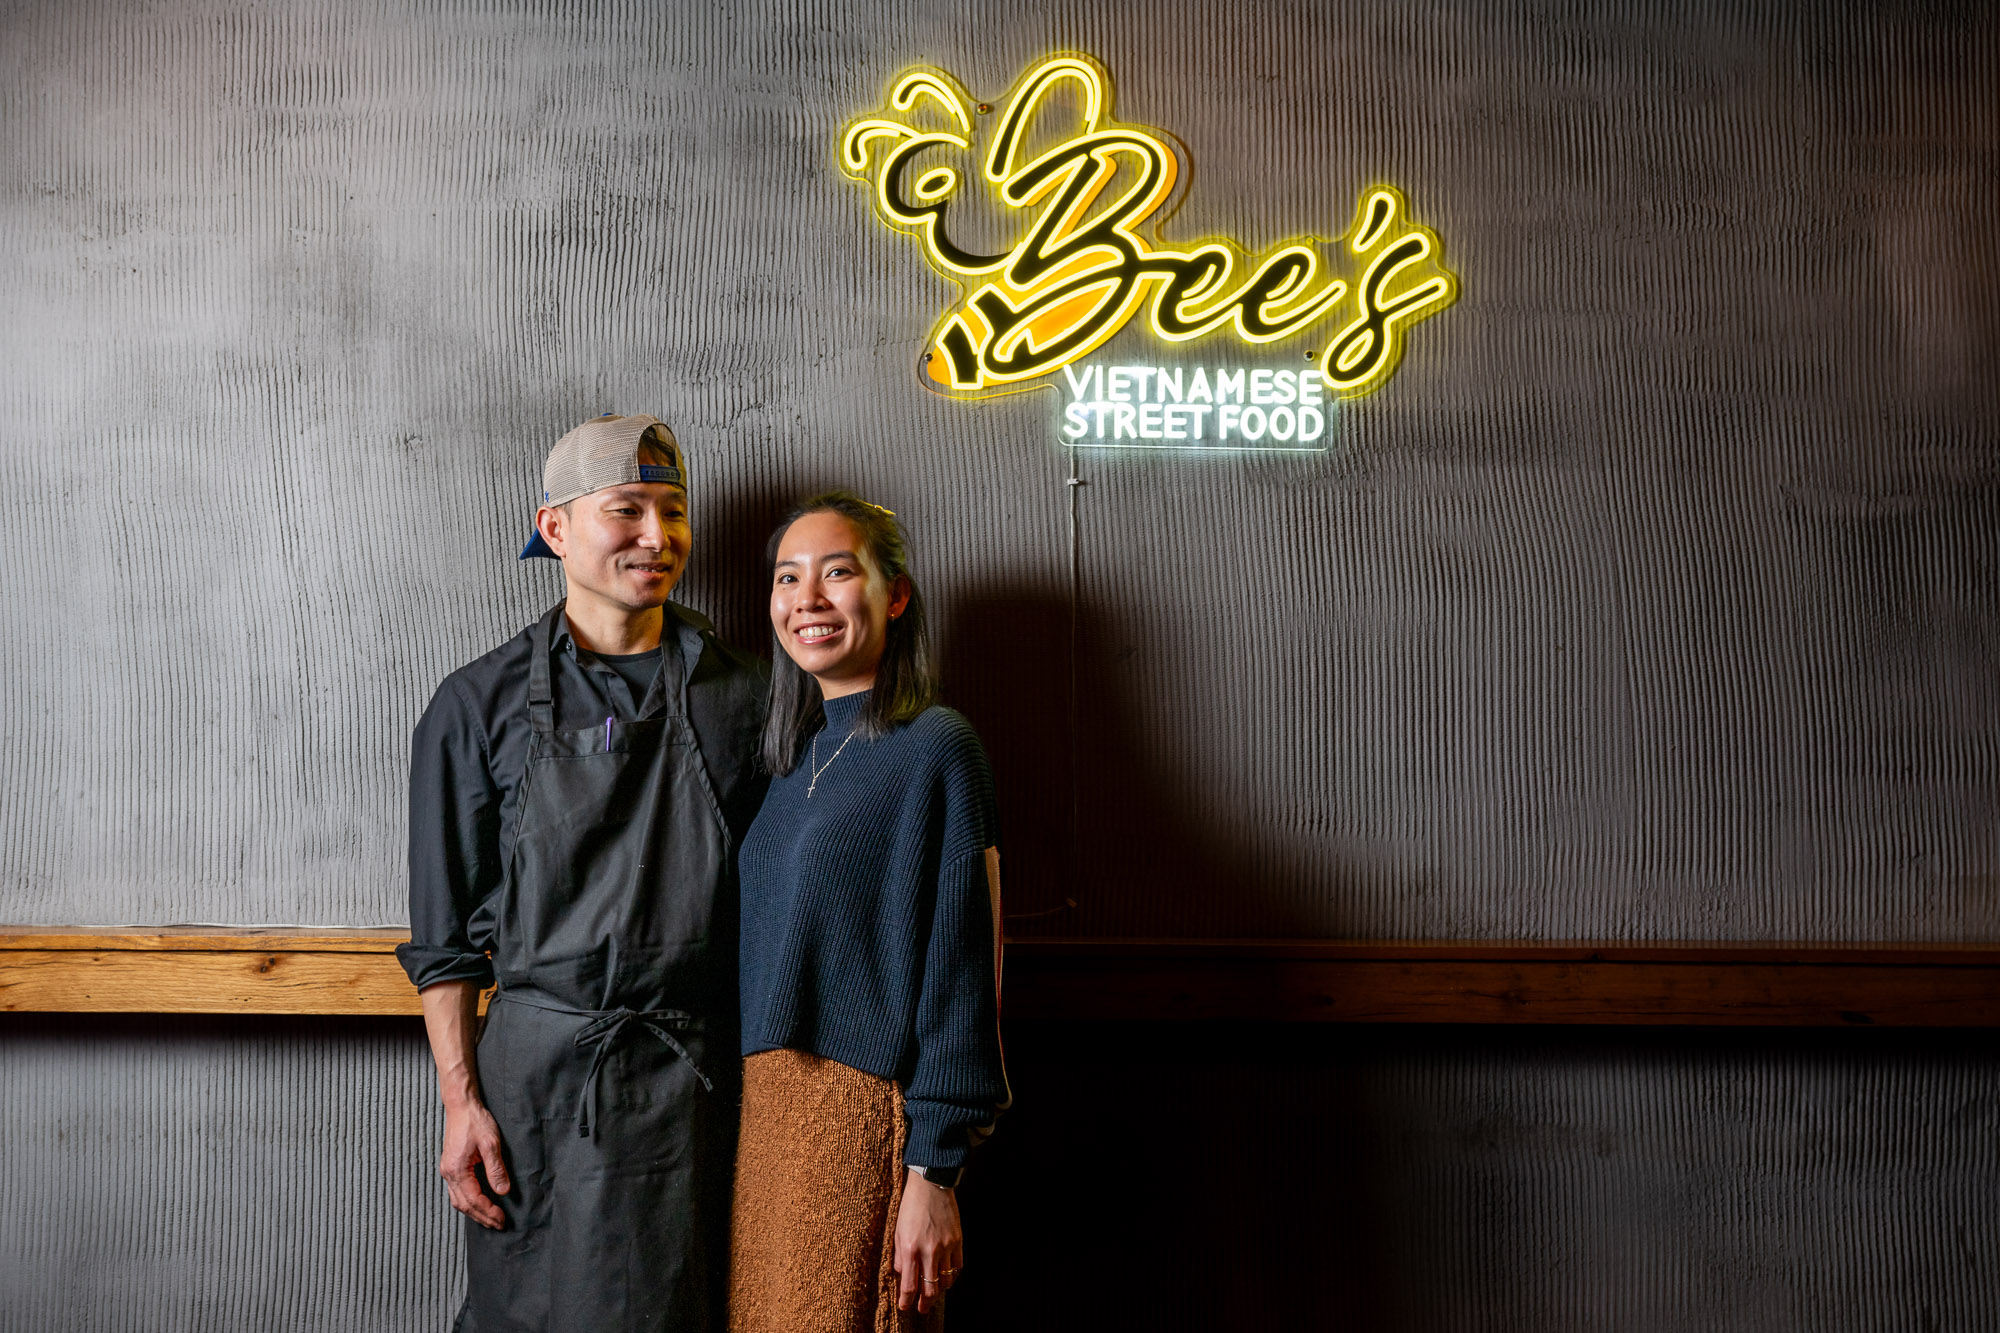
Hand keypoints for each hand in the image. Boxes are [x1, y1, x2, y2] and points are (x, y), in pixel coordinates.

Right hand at [439, 1099, 510, 1229]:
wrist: (461, 1106)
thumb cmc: (475, 1121)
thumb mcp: (491, 1143)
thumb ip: (496, 1169)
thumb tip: (502, 1191)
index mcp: (457, 1170)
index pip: (474, 1200)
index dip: (488, 1212)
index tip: (502, 1219)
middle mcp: (448, 1173)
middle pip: (464, 1205)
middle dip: (482, 1217)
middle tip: (499, 1225)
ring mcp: (447, 1170)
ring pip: (458, 1201)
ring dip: (474, 1212)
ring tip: (490, 1219)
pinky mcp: (450, 1166)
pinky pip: (457, 1192)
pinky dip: (468, 1202)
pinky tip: (478, 1203)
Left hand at [894, 1168, 962, 1313]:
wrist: (931, 1184)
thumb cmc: (910, 1206)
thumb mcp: (897, 1231)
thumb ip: (899, 1256)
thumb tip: (902, 1275)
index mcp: (910, 1248)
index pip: (909, 1285)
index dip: (906, 1301)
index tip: (905, 1307)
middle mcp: (929, 1250)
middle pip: (930, 1289)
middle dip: (925, 1303)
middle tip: (921, 1308)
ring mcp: (946, 1246)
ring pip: (945, 1281)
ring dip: (938, 1290)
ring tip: (933, 1291)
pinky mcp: (957, 1240)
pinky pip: (957, 1267)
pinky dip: (951, 1276)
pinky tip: (945, 1277)